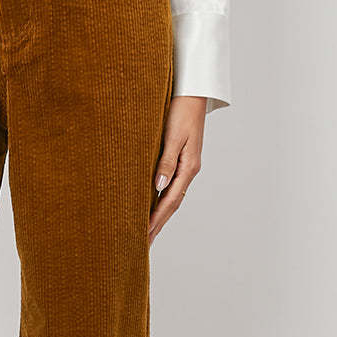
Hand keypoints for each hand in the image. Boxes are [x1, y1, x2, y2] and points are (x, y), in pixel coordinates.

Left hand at [148, 95, 206, 243]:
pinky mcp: (180, 158)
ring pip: (171, 196)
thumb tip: (158, 186)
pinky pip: (169, 185)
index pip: (170, 200)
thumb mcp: (173, 136)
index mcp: (188, 167)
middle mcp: (188, 170)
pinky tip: (152, 205)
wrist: (192, 93)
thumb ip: (165, 161)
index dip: (156, 219)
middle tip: (143, 244)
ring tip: (147, 231)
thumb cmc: (181, 111)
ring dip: (159, 214)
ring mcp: (185, 165)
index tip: (144, 235)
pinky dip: (160, 199)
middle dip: (157, 224)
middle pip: (171, 204)